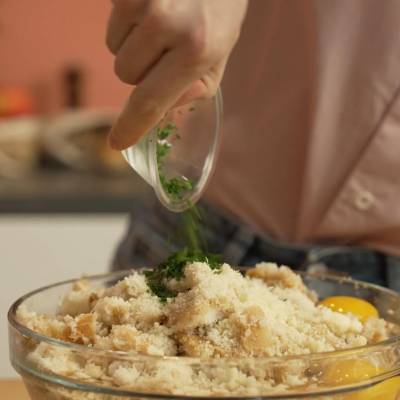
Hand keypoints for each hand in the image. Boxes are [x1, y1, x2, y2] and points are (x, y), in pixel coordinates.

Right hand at [106, 0, 247, 149]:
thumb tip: (164, 109)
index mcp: (198, 50)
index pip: (151, 101)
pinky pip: (112, 22)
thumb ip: (197, 87)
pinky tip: (153, 4)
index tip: (117, 142)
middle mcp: (168, 26)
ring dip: (134, 43)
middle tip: (167, 45)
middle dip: (142, 68)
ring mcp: (143, 1)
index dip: (131, 125)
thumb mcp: (221, 51)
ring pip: (115, 49)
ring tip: (162, 20)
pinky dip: (127, 20)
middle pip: (126, 75)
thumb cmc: (219, 6)